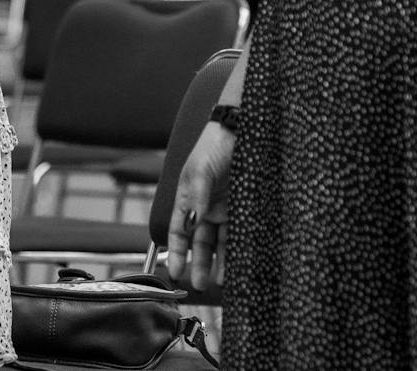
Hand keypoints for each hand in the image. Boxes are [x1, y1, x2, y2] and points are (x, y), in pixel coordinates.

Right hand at [165, 122, 234, 290]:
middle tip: (197, 285)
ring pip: (218, 243)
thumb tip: (194, 221)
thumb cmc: (213, 146)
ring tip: (218, 281)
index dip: (176, 252)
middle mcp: (203, 207)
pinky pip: (237, 235)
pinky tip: (234, 265)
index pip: (178, 231)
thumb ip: (196, 196)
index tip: (174, 272)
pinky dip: (234, 251)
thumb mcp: (200, 169)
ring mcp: (223, 210)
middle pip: (198, 242)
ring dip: (216, 262)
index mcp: (187, 198)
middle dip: (196, 264)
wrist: (241, 132)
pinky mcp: (242, 209)